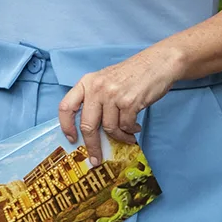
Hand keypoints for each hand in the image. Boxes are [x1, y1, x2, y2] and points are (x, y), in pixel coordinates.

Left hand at [57, 47, 182, 160]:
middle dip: (92, 145)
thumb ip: (94, 99)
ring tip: (127, 135)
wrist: (156, 63)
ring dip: (119, 137)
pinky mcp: (129, 102)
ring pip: (109, 128)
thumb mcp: (104, 80)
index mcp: (86, 82)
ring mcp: (112, 95)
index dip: (66, 126)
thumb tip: (87, 129)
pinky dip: (130, 132)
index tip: (72, 139)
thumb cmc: (130, 74)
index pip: (66, 106)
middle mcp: (96, 88)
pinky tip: (135, 128)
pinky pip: (125, 126)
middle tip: (96, 158)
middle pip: (87, 125)